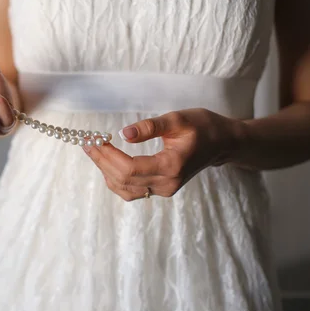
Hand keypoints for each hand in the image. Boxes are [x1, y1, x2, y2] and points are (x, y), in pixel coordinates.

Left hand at [83, 108, 246, 200]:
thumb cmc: (203, 127)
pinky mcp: (160, 189)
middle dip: (101, 161)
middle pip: (123, 180)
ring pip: (124, 189)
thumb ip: (151, 127)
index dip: (108, 156)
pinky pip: (131, 190)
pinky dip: (115, 178)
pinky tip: (107, 163)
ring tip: (93, 150)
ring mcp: (163, 190)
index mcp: (171, 167)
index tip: (95, 140)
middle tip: (87, 143)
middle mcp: (166, 184)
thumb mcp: (178, 120)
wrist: (222, 144)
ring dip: (105, 171)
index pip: (130, 168)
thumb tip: (124, 133)